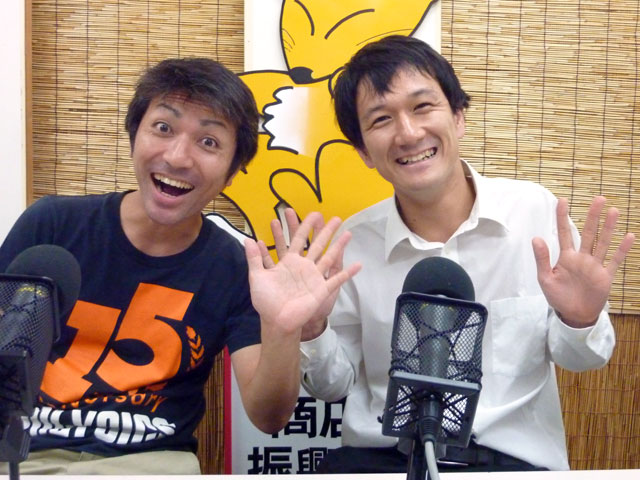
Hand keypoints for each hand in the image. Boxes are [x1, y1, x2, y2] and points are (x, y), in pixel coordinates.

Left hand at [244, 210, 360, 337]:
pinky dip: (348, 273)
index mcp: (290, 262)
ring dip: (340, 246)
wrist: (276, 321)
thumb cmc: (266, 301)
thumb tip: (248, 239)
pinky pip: (337, 280)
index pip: (299, 239)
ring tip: (349, 233)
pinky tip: (358, 264)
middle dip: (327, 231)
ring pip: (330, 257)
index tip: (313, 214)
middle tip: (336, 218)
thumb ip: (254, 258)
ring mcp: (315, 278)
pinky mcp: (321, 290)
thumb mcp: (257, 277)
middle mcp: (304, 267)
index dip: (305, 226)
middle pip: (318, 244)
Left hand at [532, 196, 634, 326]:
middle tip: (598, 199)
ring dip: (608, 228)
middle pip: (588, 233)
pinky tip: (629, 236)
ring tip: (614, 211)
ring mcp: (595, 266)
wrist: (573, 315)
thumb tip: (536, 238)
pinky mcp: (605, 276)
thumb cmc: (558, 296)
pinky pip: (615, 261)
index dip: (563, 217)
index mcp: (566, 257)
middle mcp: (582, 258)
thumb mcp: (545, 278)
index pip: (564, 233)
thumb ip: (542, 259)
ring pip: (603, 243)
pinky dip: (622, 250)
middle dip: (592, 216)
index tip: (562, 200)